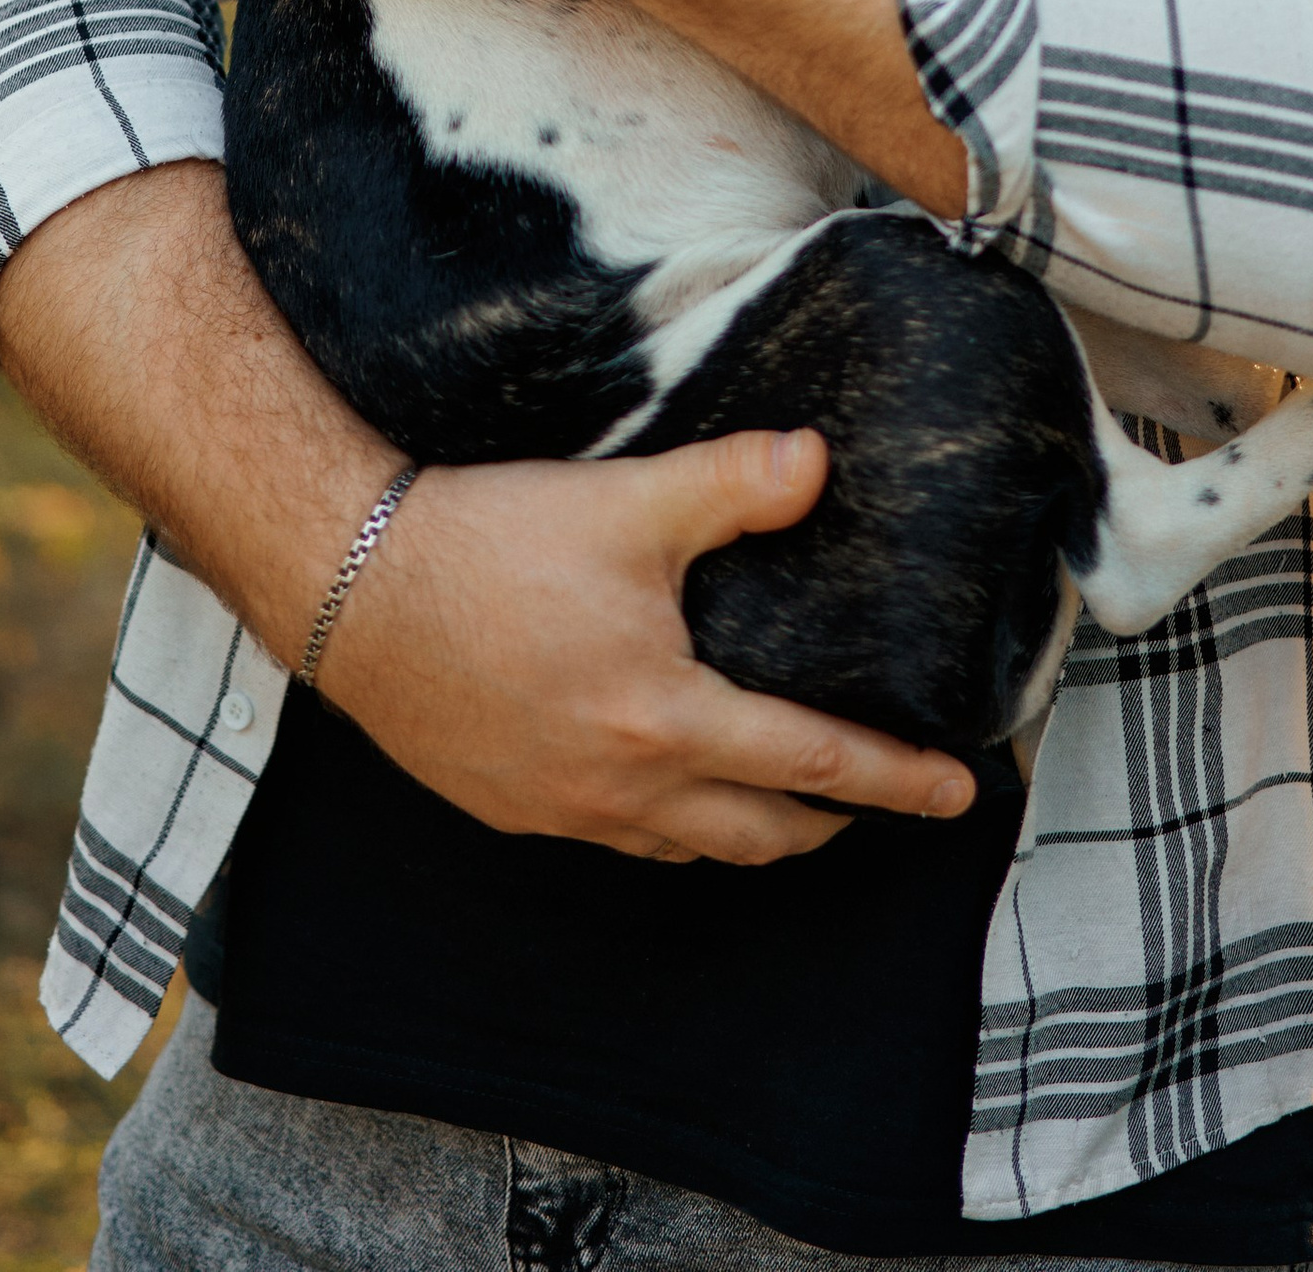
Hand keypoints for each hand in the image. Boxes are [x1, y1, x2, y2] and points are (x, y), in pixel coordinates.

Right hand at [324, 426, 975, 860]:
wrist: (353, 586)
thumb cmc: (489, 543)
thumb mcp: (628, 501)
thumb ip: (734, 484)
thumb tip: (819, 462)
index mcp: (664, 720)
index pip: (814, 765)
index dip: (895, 780)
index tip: (959, 792)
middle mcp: (621, 788)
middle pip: (762, 834)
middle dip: (836, 822)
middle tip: (884, 797)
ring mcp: (563, 810)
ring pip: (691, 850)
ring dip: (755, 833)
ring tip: (792, 798)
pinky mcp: (513, 806)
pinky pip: (622, 842)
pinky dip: (675, 830)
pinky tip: (675, 789)